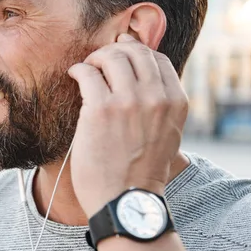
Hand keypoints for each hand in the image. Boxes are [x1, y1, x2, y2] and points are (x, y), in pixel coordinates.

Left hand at [67, 33, 187, 217]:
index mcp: (176, 102)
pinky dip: (78, 69)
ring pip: (111, 57)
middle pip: (134, 51)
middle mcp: (156, 97)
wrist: (125, 199)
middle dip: (114, 50)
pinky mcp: (100, 109)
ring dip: (95, 58)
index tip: (120, 54)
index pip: (157, 58)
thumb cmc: (141, 169)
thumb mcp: (168, 133)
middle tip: (99, 60)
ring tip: (86, 68)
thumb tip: (143, 74)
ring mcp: (128, 101)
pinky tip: (74, 75)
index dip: (135, 51)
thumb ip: (161, 103)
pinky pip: (86, 73)